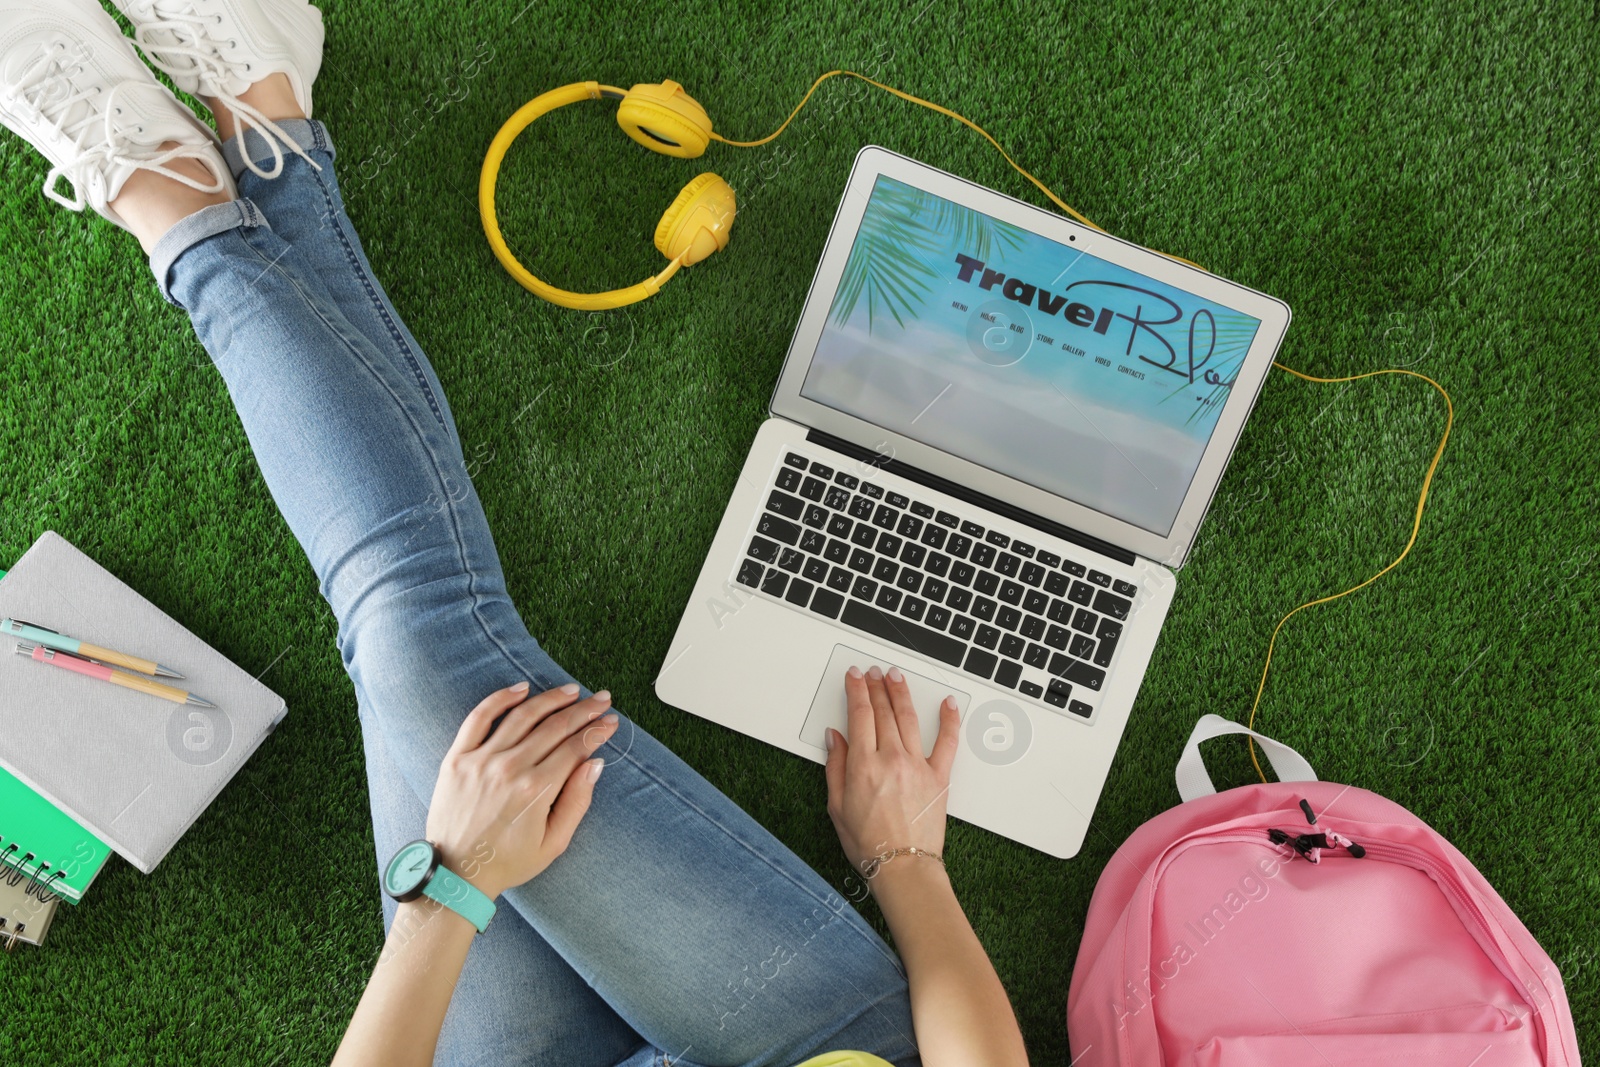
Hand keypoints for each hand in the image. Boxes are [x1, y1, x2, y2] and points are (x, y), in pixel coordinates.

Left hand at [424, 681, 616, 898]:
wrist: (457, 873)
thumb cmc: (508, 862)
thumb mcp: (554, 843)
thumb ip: (577, 802)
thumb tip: (594, 764)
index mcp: (536, 790)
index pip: (575, 747)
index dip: (597, 731)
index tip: (610, 721)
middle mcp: (509, 768)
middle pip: (555, 727)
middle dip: (584, 711)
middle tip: (602, 700)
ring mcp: (481, 760)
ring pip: (523, 716)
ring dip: (551, 699)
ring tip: (571, 691)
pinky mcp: (457, 758)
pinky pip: (480, 718)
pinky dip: (501, 698)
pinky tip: (521, 688)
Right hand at [823, 665, 959, 875]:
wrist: (903, 867)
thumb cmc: (869, 843)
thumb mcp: (837, 806)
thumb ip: (835, 766)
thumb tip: (834, 738)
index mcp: (863, 765)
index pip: (860, 714)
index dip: (856, 689)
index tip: (854, 676)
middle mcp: (891, 759)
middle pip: (883, 710)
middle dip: (876, 686)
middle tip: (872, 672)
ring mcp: (918, 765)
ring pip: (909, 717)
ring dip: (901, 692)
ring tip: (896, 676)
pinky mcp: (939, 777)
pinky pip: (947, 741)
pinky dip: (950, 719)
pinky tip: (948, 704)